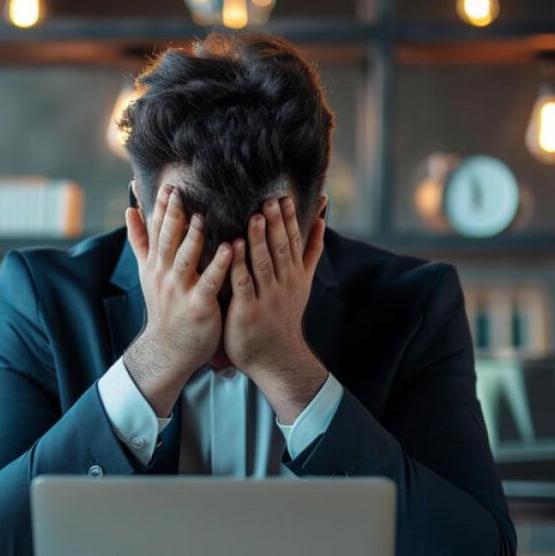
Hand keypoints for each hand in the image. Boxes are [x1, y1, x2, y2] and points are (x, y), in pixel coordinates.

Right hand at [123, 185, 232, 416]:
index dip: (160, 208)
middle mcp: (165, 274)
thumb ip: (141, 240)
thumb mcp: (148, 272)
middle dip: (172, 216)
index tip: (167, 186)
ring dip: (192, 238)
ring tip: (201, 217)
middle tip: (178, 191)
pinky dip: (218, 266)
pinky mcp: (198, 306)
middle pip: (167, 240)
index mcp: (156, 263)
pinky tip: (228, 249)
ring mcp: (180, 290)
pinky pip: (209, 283)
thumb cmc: (165, 307)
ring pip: (186, 259)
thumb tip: (130, 210)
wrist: (169, 349)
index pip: (156, 230)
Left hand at [224, 197, 327, 423]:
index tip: (284, 197)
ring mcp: (267, 298)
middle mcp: (284, 284)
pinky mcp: (248, 311)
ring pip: (263, 263)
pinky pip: (243, 284)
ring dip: (260, 240)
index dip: (290, 220)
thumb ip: (311, 251)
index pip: (294, 242)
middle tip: (270, 200)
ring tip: (255, 216)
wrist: (277, 358)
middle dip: (276, 224)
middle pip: (281, 249)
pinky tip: (233, 248)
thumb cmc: (284, 317)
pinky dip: (239, 266)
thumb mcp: (303, 283)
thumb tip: (321, 220)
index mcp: (296, 275)